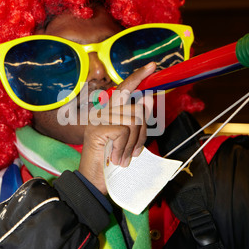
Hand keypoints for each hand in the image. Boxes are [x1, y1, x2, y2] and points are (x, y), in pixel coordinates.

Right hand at [78, 62, 155, 194]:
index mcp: (111, 111)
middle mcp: (103, 111)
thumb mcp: (131, 140)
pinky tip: (115, 157)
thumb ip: (139, 120)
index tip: (152, 66)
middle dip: (142, 134)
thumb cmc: (113, 162)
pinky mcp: (97, 129)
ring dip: (133, 144)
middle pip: (137, 109)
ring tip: (123, 157)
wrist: (95, 181)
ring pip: (134, 121)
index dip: (139, 76)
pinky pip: (124, 131)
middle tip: (133, 151)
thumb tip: (149, 97)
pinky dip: (124, 148)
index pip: (126, 89)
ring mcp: (98, 119)